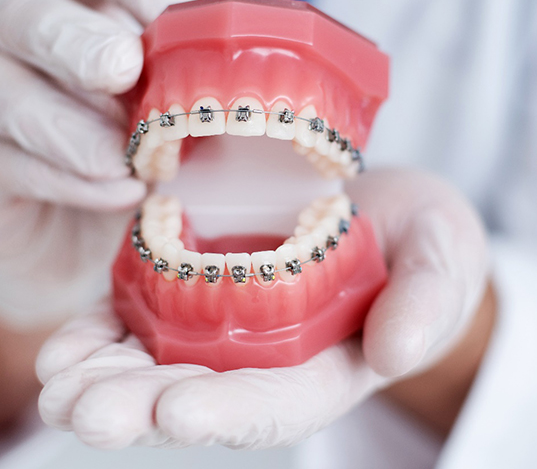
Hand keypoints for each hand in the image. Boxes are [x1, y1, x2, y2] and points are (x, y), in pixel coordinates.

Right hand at [0, 0, 193, 326]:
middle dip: (80, 43)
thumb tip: (289, 109)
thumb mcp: (192, 128)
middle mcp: (39, 49)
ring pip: (11, 92)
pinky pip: (13, 162)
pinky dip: (70, 180)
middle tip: (121, 70)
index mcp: (95, 16)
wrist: (95, 244)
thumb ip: (216, 103)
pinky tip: (119, 195)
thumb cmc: (155, 171)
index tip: (176, 15)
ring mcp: (6, 103)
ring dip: (74, 128)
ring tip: (128, 165)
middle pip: (35, 16)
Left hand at [36, 168, 489, 448]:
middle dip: (141, 406)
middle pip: (204, 390)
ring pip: (163, 359)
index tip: (175, 411)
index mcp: (328, 363)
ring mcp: (234, 320)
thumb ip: (427, 303)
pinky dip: (107, 329)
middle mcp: (271, 354)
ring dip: (105, 375)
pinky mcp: (209, 280)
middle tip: (80, 410)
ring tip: (56, 382)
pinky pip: (151, 311)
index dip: (229, 411)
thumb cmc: (424, 243)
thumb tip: (399, 353)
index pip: (276, 400)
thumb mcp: (442, 263)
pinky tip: (68, 344)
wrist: (390, 213)